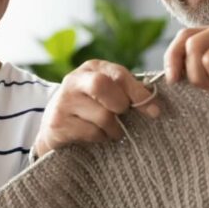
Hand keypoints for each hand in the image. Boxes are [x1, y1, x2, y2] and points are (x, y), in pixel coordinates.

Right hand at [33, 60, 160, 156]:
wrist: (54, 129)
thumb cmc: (90, 110)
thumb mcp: (107, 94)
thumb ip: (127, 92)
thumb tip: (154, 105)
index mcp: (91, 68)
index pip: (118, 74)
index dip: (138, 92)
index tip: (154, 111)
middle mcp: (74, 81)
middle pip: (102, 86)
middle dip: (120, 105)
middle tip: (122, 117)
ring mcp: (63, 102)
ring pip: (102, 116)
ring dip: (113, 129)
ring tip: (110, 131)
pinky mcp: (58, 124)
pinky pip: (92, 133)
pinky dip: (100, 138)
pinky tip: (96, 136)